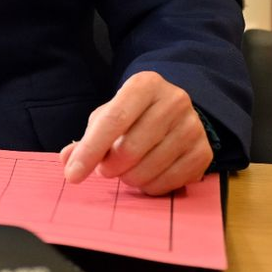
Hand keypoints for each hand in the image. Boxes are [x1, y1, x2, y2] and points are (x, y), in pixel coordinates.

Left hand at [59, 72, 212, 195]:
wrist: (177, 112)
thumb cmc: (135, 114)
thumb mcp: (110, 114)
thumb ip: (89, 136)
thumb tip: (67, 158)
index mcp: (145, 84)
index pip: (114, 119)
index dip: (91, 150)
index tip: (73, 175)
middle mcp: (174, 100)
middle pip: (129, 149)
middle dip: (109, 167)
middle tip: (106, 167)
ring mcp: (192, 127)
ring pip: (147, 170)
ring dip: (128, 178)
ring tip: (127, 168)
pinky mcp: (203, 153)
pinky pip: (166, 184)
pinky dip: (149, 187)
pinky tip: (147, 174)